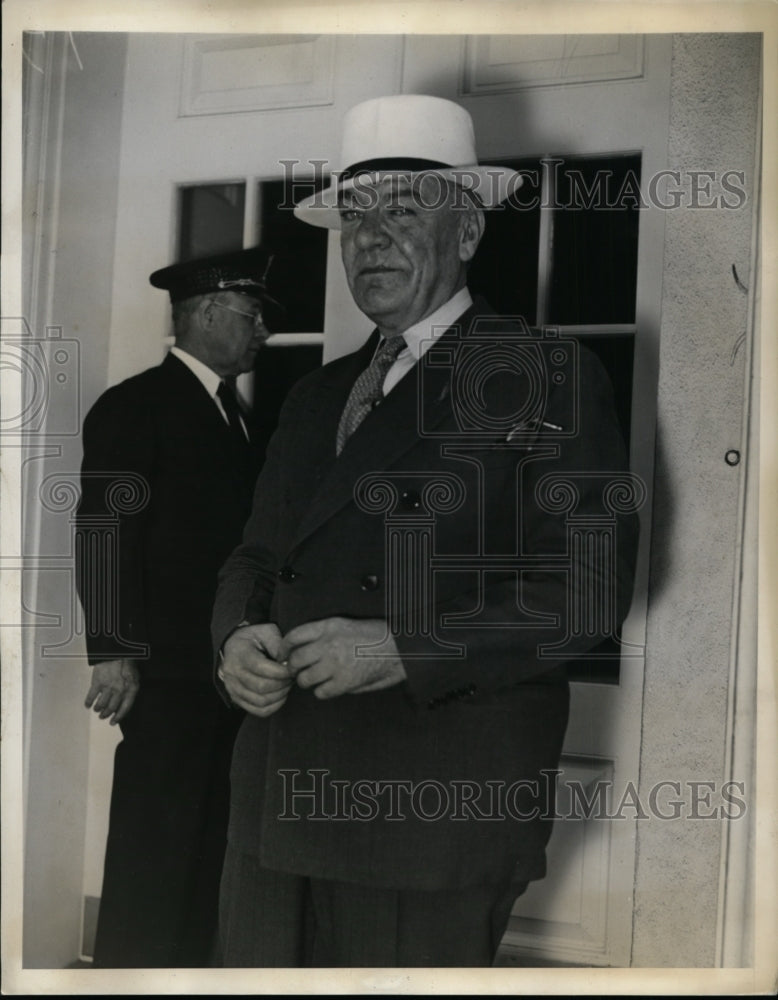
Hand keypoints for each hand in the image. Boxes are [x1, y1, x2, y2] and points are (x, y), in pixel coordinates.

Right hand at [85, 659, 139, 724]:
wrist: (116, 651)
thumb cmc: (127, 663)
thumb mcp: (134, 677)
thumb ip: (130, 690)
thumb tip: (123, 702)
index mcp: (131, 688)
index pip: (125, 708)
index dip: (118, 717)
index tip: (113, 722)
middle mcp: (120, 690)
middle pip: (112, 708)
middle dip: (106, 714)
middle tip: (103, 716)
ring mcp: (108, 687)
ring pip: (101, 704)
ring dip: (98, 709)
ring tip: (97, 710)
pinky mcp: (97, 683)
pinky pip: (91, 696)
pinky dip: (88, 702)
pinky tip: (87, 705)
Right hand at [220, 623, 291, 716]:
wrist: (234, 646)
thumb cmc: (253, 638)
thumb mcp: (266, 632)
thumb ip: (277, 645)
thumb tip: (288, 663)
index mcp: (239, 654)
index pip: (260, 668)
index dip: (280, 671)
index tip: (292, 668)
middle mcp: (233, 673)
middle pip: (261, 687)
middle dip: (283, 684)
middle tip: (292, 677)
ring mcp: (233, 688)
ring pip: (260, 701)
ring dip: (280, 695)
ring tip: (287, 685)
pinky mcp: (237, 699)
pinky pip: (258, 711)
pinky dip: (274, 706)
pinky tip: (281, 696)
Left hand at [278, 617, 405, 698]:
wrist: (397, 647)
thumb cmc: (372, 635)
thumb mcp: (344, 624)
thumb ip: (321, 633)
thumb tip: (297, 650)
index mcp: (329, 626)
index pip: (294, 636)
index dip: (284, 648)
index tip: (282, 655)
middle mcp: (329, 644)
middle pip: (296, 659)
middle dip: (292, 667)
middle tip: (296, 671)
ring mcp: (336, 664)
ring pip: (305, 679)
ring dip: (306, 681)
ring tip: (314, 679)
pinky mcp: (345, 682)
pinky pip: (321, 692)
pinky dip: (322, 692)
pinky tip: (329, 686)